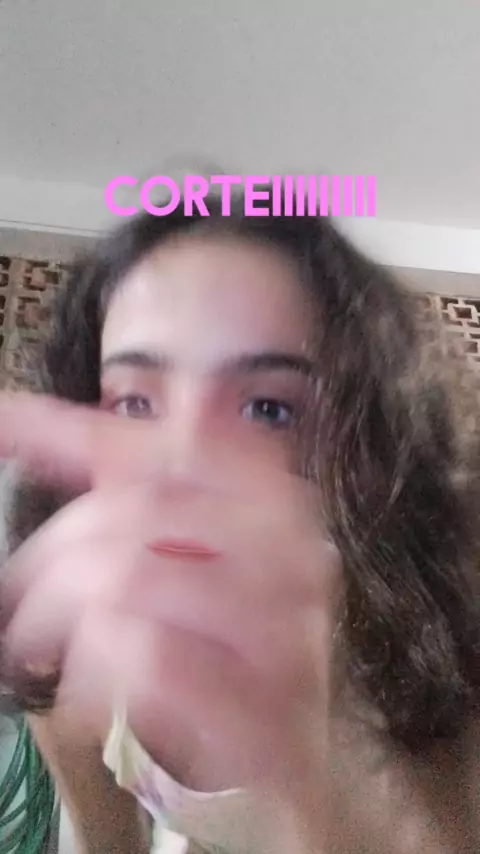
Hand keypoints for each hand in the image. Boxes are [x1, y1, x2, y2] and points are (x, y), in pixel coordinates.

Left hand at [0, 392, 339, 849]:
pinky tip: (82, 686)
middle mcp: (293, 552)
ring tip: (35, 648)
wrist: (289, 774)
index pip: (159, 445)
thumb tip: (23, 420)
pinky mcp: (266, 709)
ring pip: (128, 578)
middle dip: (47, 557)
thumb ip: (125, 498)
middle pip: (133, 508)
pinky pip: (145, 656)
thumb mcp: (183, 568)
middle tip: (15, 603)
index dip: (69, 428)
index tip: (0, 418)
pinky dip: (89, 670)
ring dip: (54, 617)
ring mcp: (286, 630)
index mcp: (272, 502)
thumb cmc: (221, 655)